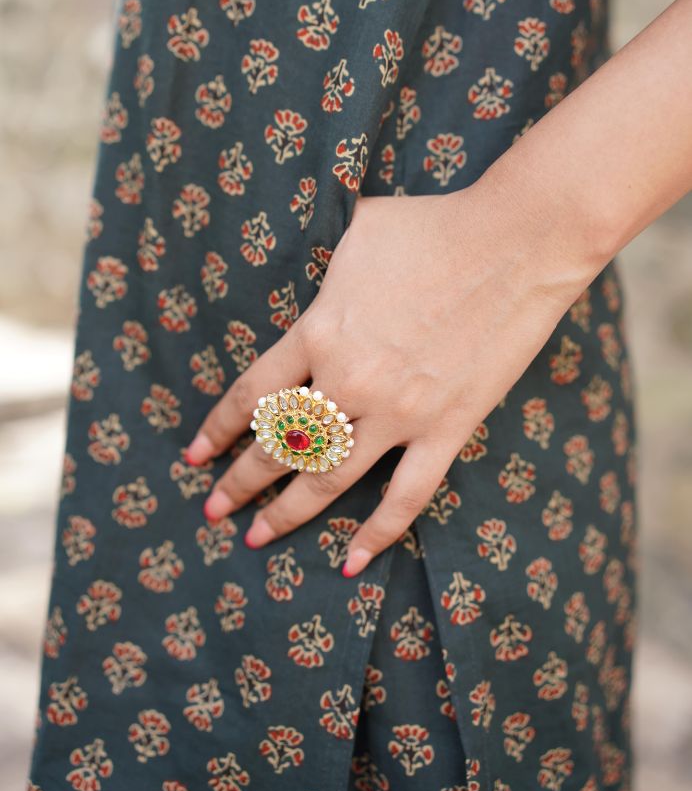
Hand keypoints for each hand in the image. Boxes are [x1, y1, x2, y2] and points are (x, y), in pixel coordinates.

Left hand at [183, 181, 595, 576]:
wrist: (517, 243)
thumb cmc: (433, 225)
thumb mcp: (355, 228)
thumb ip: (316, 257)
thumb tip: (292, 248)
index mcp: (320, 331)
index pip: (251, 395)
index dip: (218, 428)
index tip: (196, 455)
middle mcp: (350, 380)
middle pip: (279, 446)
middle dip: (239, 482)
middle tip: (212, 511)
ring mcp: (400, 412)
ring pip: (329, 479)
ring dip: (287, 513)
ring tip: (256, 538)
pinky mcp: (448, 428)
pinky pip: (407, 495)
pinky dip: (378, 533)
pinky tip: (352, 564)